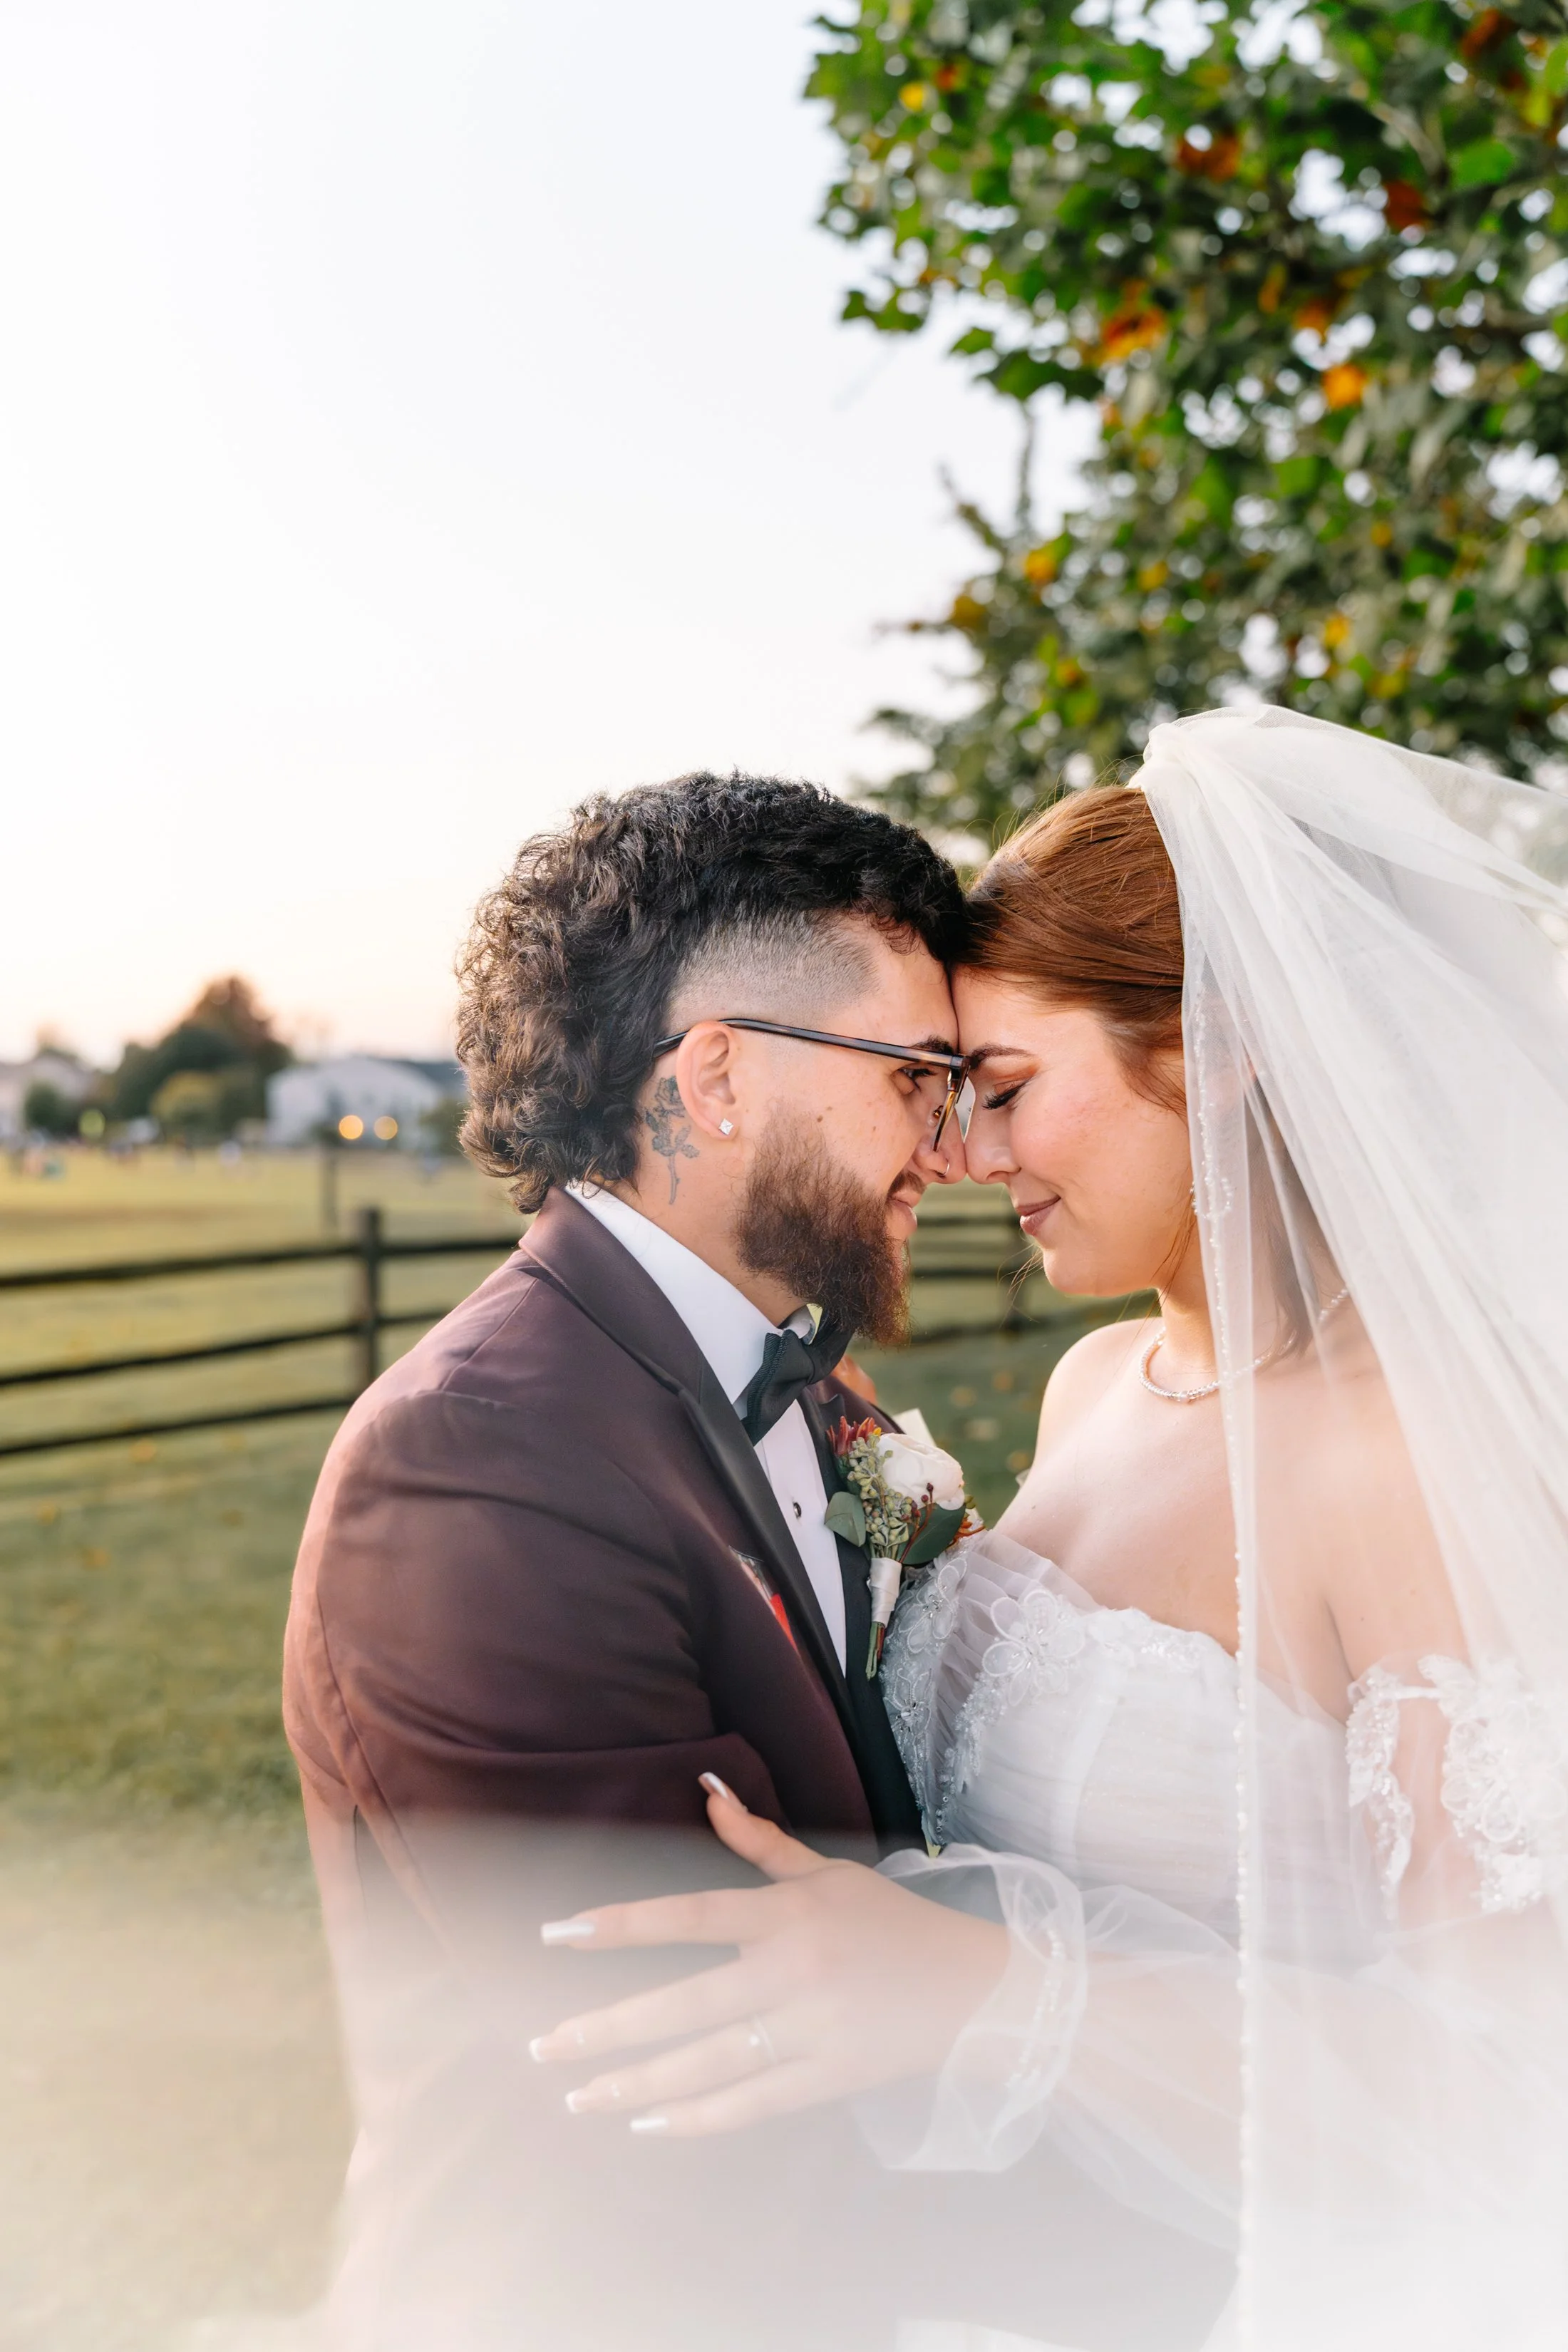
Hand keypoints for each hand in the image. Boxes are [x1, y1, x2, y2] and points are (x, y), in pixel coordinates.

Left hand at [529, 1777, 1005, 2136]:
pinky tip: (645, 2124)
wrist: (975, 1990)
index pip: (690, 1915)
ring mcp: (811, 2030)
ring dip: (634, 2084)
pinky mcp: (829, 2079)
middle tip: (544, 2048)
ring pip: (706, 2065)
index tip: (558, 1935)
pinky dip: (695, 2119)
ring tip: (578, 2098)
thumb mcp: (827, 1874)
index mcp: (788, 1913)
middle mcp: (793, 1970)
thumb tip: (707, 1791)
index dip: (622, 1926)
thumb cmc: (891, 1924)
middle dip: (606, 2030)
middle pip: (684, 2005)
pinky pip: (749, 2105)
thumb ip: (761, 1843)